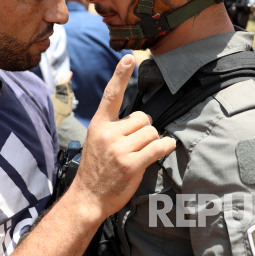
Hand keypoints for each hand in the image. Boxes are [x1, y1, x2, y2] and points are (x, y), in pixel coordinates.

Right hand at [71, 55, 175, 218]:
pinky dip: (166, 147)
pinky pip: (158, 147)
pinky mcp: (130, 164)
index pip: (111, 95)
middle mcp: (108, 133)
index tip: (130, 57)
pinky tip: (166, 148)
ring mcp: (118, 149)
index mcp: (99, 124)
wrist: (88, 198)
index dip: (121, 75)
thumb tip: (141, 119)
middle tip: (135, 145)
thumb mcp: (98, 141)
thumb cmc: (97, 169)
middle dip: (145, 130)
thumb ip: (115, 127)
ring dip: (152, 142)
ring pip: (152, 132)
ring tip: (140, 154)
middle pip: (143, 118)